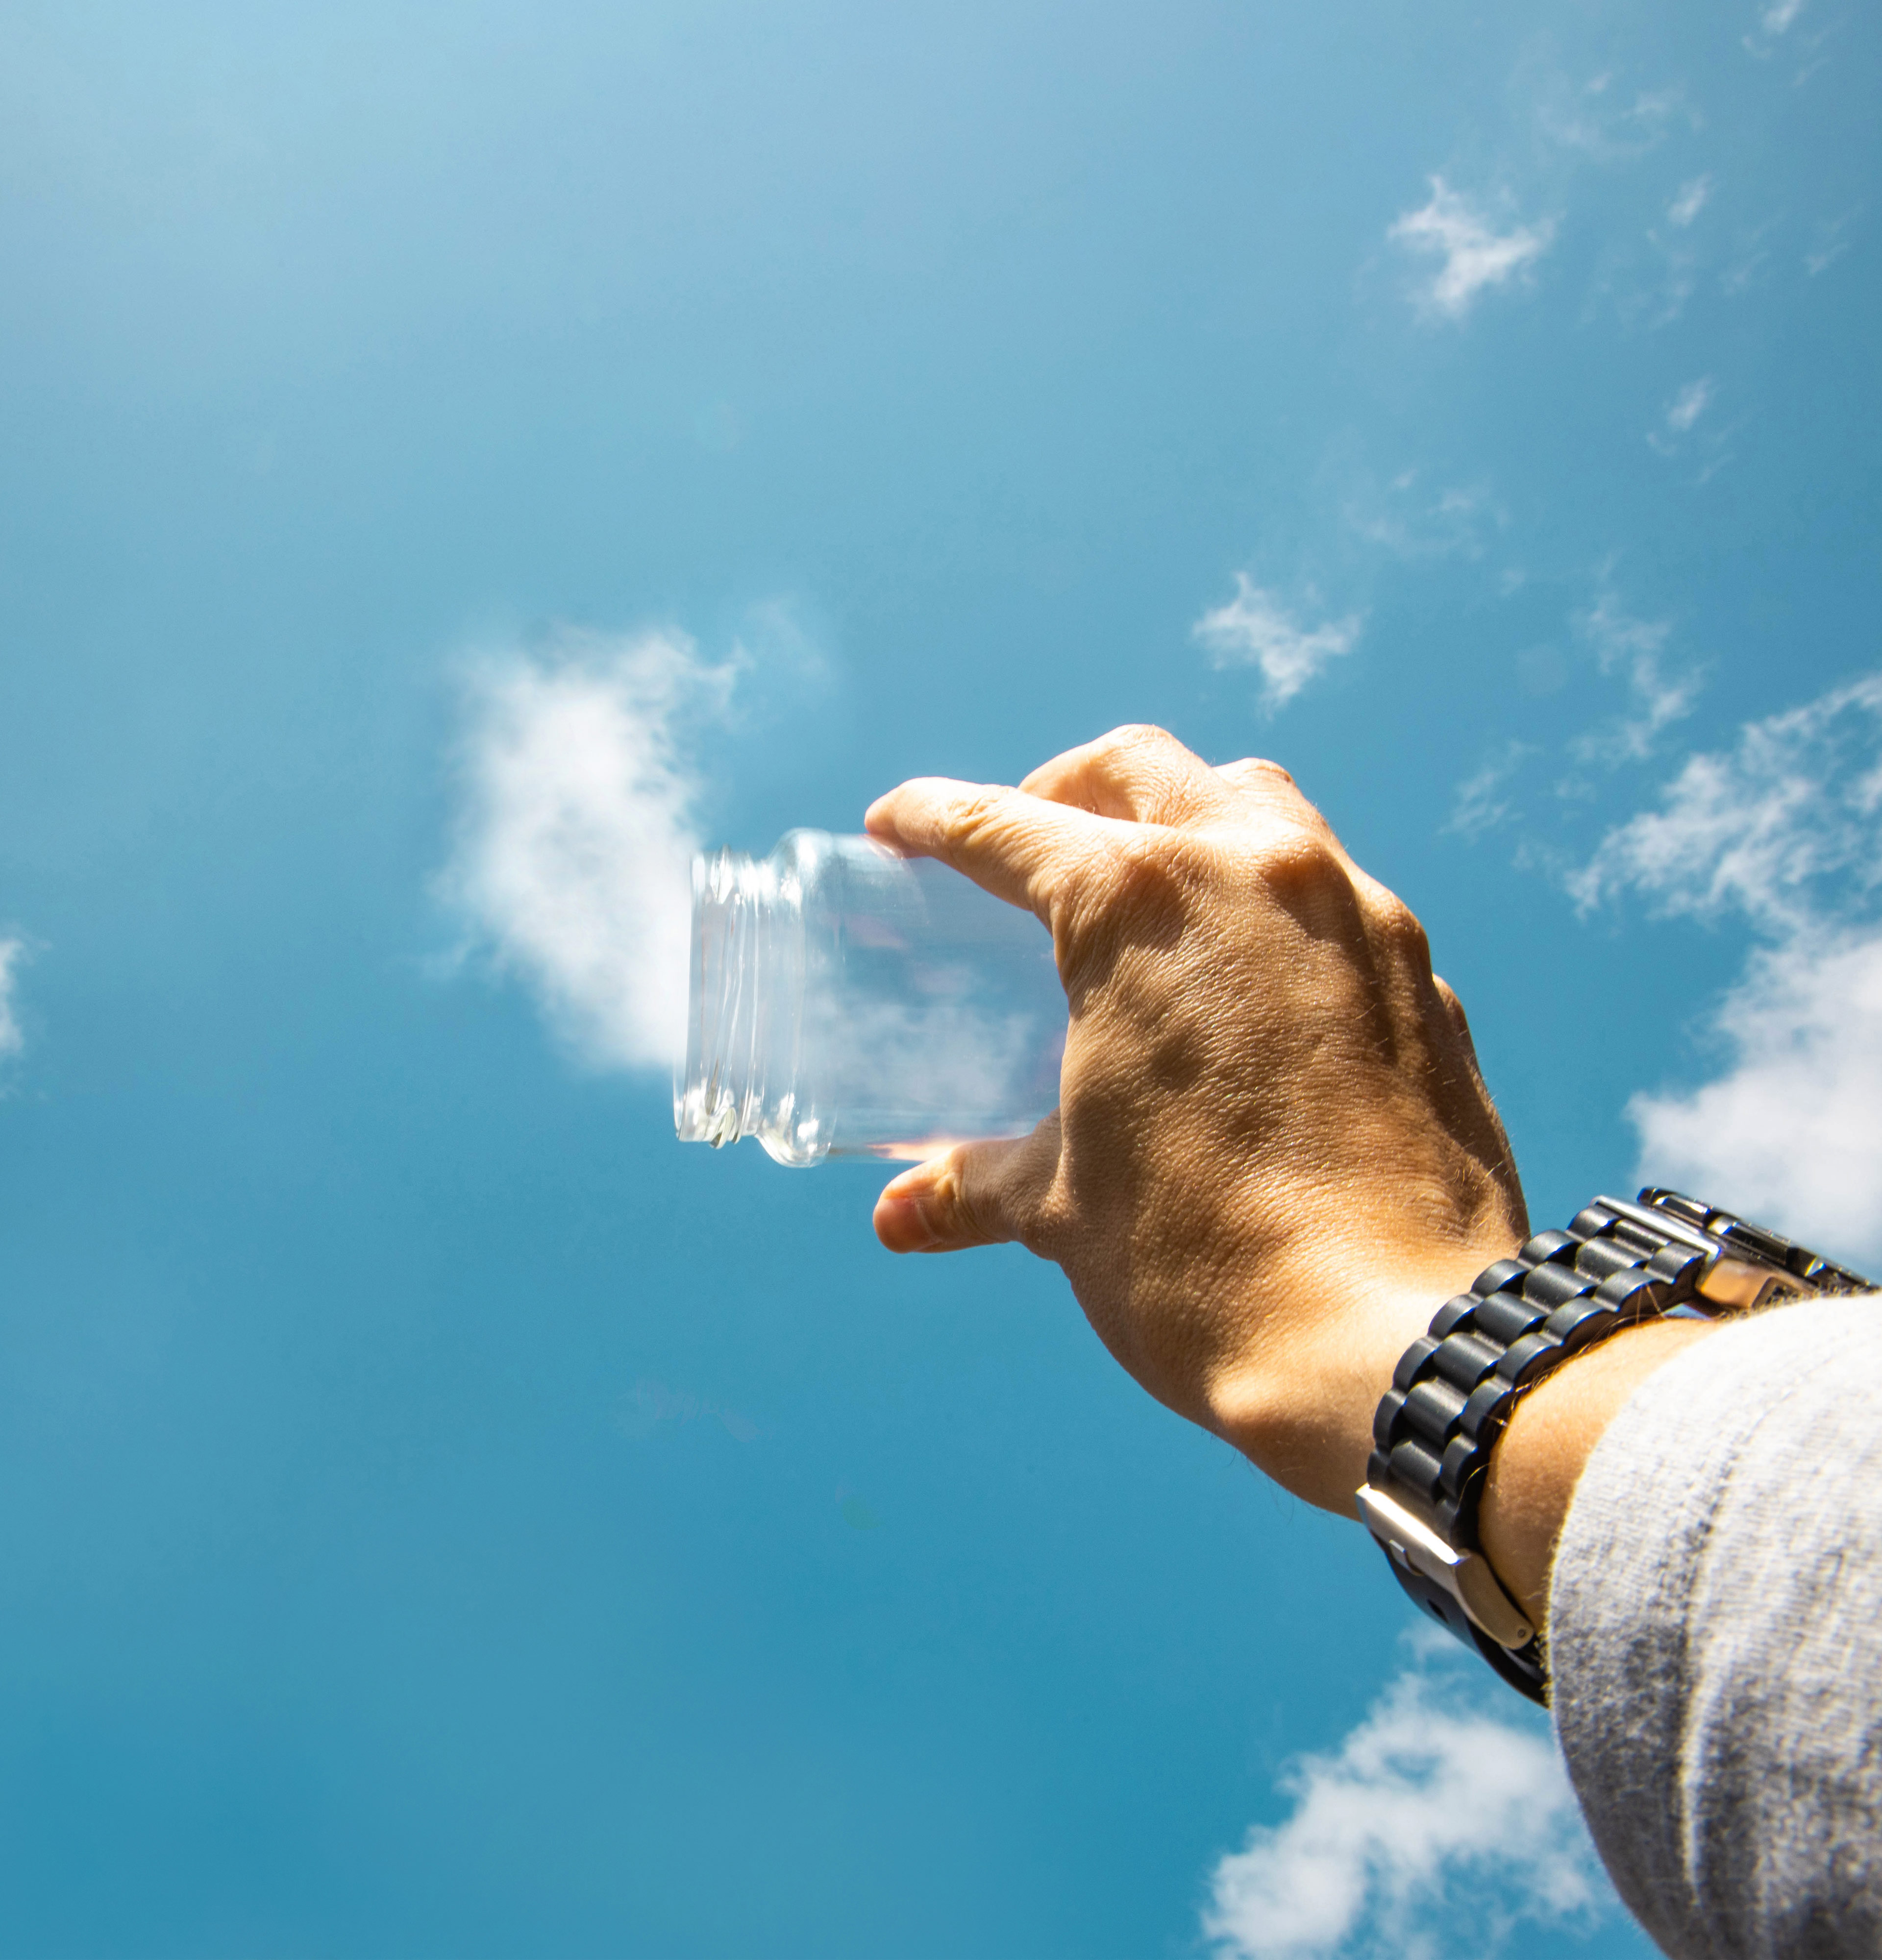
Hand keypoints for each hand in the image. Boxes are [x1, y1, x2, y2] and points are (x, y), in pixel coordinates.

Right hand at [866, 724, 1528, 1514]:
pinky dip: (1276, 908)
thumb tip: (900, 1215)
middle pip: (1141, 770)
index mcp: (1138, 907)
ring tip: (1153, 885)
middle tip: (1031, 840)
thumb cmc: (1205, 1268)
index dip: (933, 818)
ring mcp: (1357, 916)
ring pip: (1258, 803)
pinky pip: (1339, 898)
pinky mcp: (1424, 978)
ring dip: (1190, 818)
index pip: (1006, 827)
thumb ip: (980, 1187)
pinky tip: (1254, 986)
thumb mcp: (1067, 1214)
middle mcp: (1254, 873)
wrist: (1395, 1343)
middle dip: (1066, 787)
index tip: (897, 822)